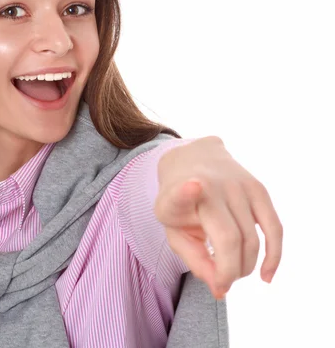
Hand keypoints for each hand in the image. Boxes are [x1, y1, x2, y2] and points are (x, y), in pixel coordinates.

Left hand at [155, 136, 282, 298]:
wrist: (193, 159)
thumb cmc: (182, 204)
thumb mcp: (174, 230)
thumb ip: (194, 260)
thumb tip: (221, 288)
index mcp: (177, 195)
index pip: (181, 194)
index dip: (186, 192)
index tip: (193, 186)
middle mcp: (209, 185)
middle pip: (229, 238)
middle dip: (229, 272)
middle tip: (222, 282)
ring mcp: (236, 185)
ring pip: (252, 238)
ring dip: (246, 266)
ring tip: (234, 274)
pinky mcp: (258, 188)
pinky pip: (274, 227)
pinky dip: (273, 255)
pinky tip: (266, 275)